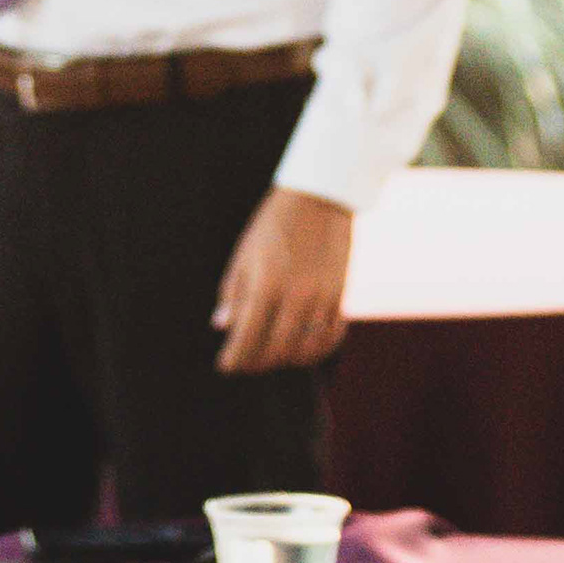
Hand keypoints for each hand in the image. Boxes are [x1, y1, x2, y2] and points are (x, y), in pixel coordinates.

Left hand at [211, 187, 354, 373]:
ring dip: (286, 360)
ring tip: (272, 356)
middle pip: (276, 350)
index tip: (225, 366)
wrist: (320, 197)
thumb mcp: (245, 253)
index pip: (247, 336)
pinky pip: (331, 336)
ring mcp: (322, 297)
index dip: (234, 358)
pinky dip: (316, 349)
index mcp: (266, 283)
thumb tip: (223, 326)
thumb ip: (234, 293)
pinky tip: (302, 347)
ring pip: (305, 350)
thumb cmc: (274, 224)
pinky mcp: (340, 295)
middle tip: (246, 363)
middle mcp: (295, 295)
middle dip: (257, 363)